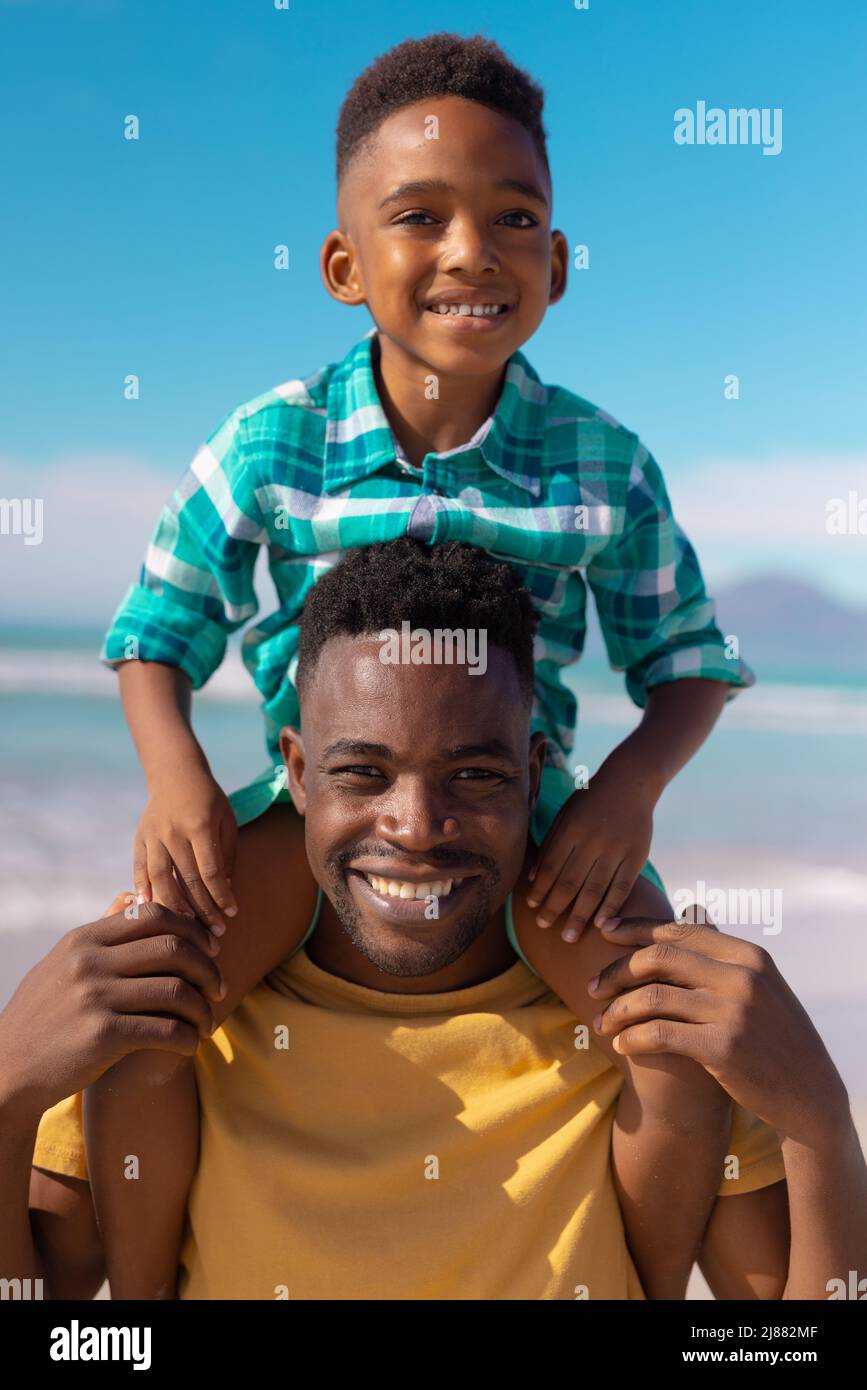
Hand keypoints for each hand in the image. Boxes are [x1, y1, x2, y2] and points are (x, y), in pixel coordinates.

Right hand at [0, 899, 224, 1122]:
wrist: (8, 1072)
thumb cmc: (42, 1017)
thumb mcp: (62, 964)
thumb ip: (100, 933)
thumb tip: (132, 895)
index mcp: (83, 940)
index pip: (153, 915)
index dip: (192, 929)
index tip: (210, 950)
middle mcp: (89, 962)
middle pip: (173, 948)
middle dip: (208, 968)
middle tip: (219, 988)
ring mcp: (95, 996)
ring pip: (177, 990)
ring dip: (203, 1008)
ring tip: (206, 1022)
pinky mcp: (103, 1035)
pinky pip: (167, 1029)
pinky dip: (188, 1038)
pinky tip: (190, 1045)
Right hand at [134, 766, 237, 928]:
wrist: (176, 774)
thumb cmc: (209, 801)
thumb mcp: (226, 821)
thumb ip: (225, 856)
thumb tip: (225, 891)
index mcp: (200, 825)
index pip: (211, 871)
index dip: (222, 896)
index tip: (232, 914)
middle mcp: (173, 832)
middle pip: (188, 880)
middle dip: (204, 910)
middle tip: (216, 933)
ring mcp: (153, 836)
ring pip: (161, 879)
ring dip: (175, 907)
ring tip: (188, 928)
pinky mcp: (139, 840)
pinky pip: (140, 871)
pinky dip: (144, 892)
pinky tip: (152, 910)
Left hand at [527, 771, 654, 941]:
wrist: (630, 782)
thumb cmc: (590, 801)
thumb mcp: (565, 815)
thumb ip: (550, 845)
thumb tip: (533, 879)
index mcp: (571, 829)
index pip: (550, 866)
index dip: (539, 889)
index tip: (530, 906)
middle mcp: (592, 840)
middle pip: (569, 882)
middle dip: (554, 908)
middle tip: (543, 927)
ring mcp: (616, 849)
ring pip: (594, 890)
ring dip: (579, 916)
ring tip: (568, 937)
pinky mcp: (636, 856)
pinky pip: (622, 887)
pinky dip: (610, 908)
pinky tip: (600, 925)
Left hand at [588, 917, 849, 1148]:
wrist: (809, 1092)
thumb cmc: (776, 1036)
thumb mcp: (760, 986)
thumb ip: (722, 957)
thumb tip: (684, 916)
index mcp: (748, 954)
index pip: (678, 930)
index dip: (634, 929)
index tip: (604, 931)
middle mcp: (742, 976)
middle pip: (658, 958)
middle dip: (617, 970)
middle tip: (593, 987)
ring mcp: (733, 1011)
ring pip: (652, 997)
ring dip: (617, 1009)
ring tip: (601, 1022)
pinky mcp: (723, 1048)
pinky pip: (659, 1034)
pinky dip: (632, 1038)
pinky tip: (621, 1046)